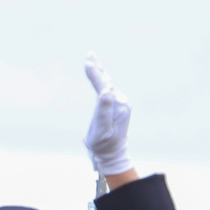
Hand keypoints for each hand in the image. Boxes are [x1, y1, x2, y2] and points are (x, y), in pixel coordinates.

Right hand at [82, 58, 131, 176]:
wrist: (112, 154)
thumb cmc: (103, 145)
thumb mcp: (101, 131)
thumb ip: (104, 111)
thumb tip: (107, 90)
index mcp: (118, 107)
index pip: (104, 86)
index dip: (95, 74)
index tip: (87, 62)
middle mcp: (121, 102)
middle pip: (106, 81)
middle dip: (97, 68)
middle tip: (89, 54)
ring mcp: (120, 103)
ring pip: (106, 83)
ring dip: (99, 71)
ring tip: (91, 59)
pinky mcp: (116, 105)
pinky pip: (106, 88)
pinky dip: (101, 79)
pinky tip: (98, 74)